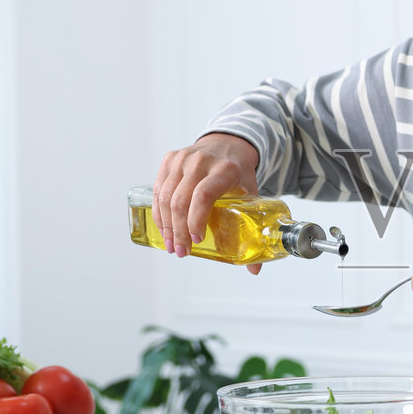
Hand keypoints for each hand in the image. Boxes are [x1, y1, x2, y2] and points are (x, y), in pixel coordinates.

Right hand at [153, 134, 261, 270]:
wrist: (228, 144)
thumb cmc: (239, 173)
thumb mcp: (251, 194)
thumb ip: (253, 228)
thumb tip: (254, 269)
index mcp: (225, 169)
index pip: (204, 196)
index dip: (196, 220)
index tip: (197, 240)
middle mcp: (202, 161)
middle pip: (182, 201)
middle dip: (178, 231)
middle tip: (182, 252)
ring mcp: (183, 158)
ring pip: (166, 197)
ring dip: (166, 225)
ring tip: (172, 245)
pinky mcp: (169, 159)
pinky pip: (159, 189)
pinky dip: (159, 211)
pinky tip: (163, 227)